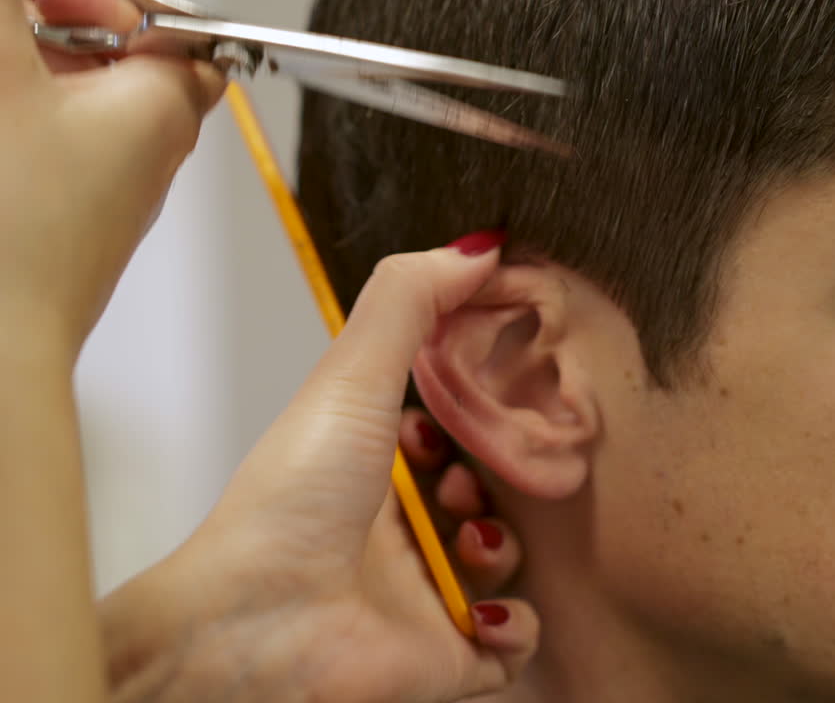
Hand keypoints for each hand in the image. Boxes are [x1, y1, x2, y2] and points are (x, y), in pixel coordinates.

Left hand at [1, 0, 223, 357]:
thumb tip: (194, 62)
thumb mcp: (148, 125)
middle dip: (87, 16)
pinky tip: (75, 136)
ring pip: (10, 49)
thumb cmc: (33, 245)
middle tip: (136, 53)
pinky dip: (37, 100)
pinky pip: (4, 99)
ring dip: (64, 59)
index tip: (130, 15)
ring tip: (115, 105)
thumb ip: (185, 69)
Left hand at [100, 239, 538, 702]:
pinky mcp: (448, 655)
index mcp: (371, 465)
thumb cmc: (287, 505)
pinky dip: (513, 624)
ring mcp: (424, 594)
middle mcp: (399, 529)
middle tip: (472, 475)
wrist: (255, 624)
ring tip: (469, 540)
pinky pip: (514, 640)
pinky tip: (478, 608)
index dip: (475, 412)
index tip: (493, 394)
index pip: (448, 429)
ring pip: (505, 562)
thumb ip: (408, 303)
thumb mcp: (350, 379)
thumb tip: (478, 245)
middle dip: (497, 478)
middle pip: (485, 492)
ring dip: (503, 546)